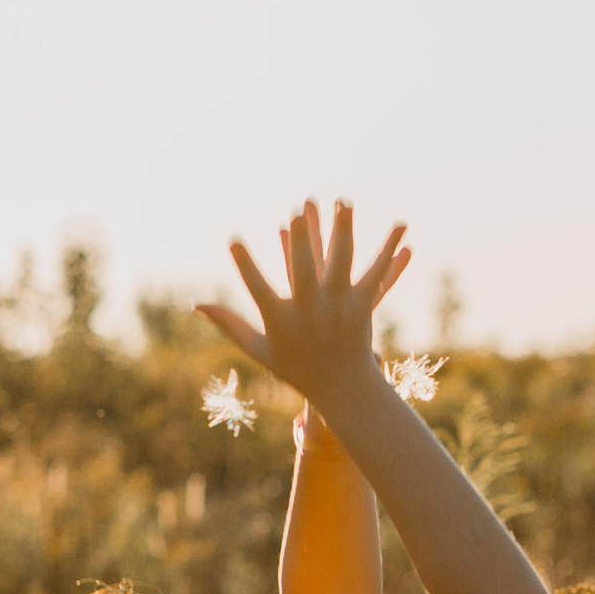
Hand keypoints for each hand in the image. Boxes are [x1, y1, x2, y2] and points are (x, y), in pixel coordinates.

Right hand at [197, 200, 413, 407]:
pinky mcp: (362, 306)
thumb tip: (196, 304)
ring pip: (343, 264)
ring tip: (344, 203)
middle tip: (297, 213)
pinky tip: (398, 228)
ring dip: (344, 232)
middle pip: (304, 272)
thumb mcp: (258, 349)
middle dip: (301, 243)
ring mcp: (340, 308)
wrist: (342, 390)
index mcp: (282, 321)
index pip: (258, 288)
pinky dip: (387, 251)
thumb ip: (229, 324)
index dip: (245, 265)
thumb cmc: (296, 368)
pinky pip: (376, 274)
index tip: (233, 239)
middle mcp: (312, 312)